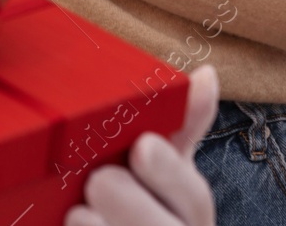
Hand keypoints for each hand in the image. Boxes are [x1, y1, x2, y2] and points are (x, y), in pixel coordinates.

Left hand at [65, 65, 219, 225]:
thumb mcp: (163, 169)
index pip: (194, 196)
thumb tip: (206, 75)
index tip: (143, 147)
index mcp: (191, 213)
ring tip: (79, 215)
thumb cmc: (138, 203)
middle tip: (99, 181)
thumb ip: (180, 128)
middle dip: (130, 204)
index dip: (171, 173)